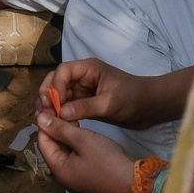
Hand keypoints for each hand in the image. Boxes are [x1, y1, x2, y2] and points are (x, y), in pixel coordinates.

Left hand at [35, 111, 136, 192]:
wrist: (133, 182)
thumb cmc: (107, 160)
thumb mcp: (83, 140)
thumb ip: (60, 128)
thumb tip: (40, 117)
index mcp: (57, 168)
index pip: (43, 141)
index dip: (44, 122)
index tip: (49, 104)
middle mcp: (62, 173)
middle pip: (51, 145)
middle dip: (54, 125)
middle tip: (58, 105)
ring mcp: (73, 173)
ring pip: (62, 147)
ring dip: (63, 131)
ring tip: (66, 111)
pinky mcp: (84, 171)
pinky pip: (72, 152)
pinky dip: (72, 139)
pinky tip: (76, 125)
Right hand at [41, 57, 159, 127]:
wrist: (150, 108)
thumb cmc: (133, 99)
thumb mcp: (110, 103)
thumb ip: (85, 107)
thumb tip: (61, 114)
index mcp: (88, 69)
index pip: (63, 71)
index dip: (55, 86)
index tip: (54, 104)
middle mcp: (82, 77)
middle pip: (57, 80)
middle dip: (48, 94)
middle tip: (44, 112)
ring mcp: (83, 90)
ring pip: (60, 94)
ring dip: (52, 105)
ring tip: (47, 120)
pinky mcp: (85, 102)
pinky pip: (67, 105)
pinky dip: (61, 113)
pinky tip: (58, 123)